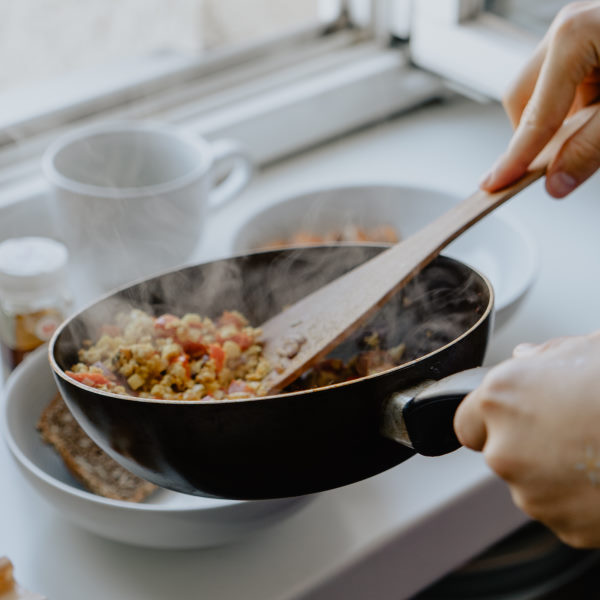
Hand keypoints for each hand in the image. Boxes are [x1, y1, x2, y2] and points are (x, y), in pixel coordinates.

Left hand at [454, 331, 599, 547]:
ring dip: (552, 474)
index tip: (512, 420)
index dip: (490, 421)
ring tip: (595, 451)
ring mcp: (533, 493)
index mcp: (499, 400)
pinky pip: (561, 511)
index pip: (467, 422)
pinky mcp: (565, 527)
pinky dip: (578, 500)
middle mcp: (503, 450)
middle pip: (499, 454)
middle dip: (525, 445)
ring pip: (530, 485)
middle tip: (569, 431)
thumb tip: (525, 358)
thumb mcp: (585, 350)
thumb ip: (542, 356)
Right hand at [480, 1, 599, 197]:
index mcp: (576, 35)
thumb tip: (557, 181)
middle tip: (556, 164)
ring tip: (593, 130)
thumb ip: (592, 147)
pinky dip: (572, 107)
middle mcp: (568, 27)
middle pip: (523, 98)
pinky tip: (597, 113)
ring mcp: (575, 29)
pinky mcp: (585, 39)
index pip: (534, 115)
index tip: (496, 184)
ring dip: (556, 121)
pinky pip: (559, 82)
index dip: (516, 157)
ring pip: (538, 91)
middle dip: (534, 135)